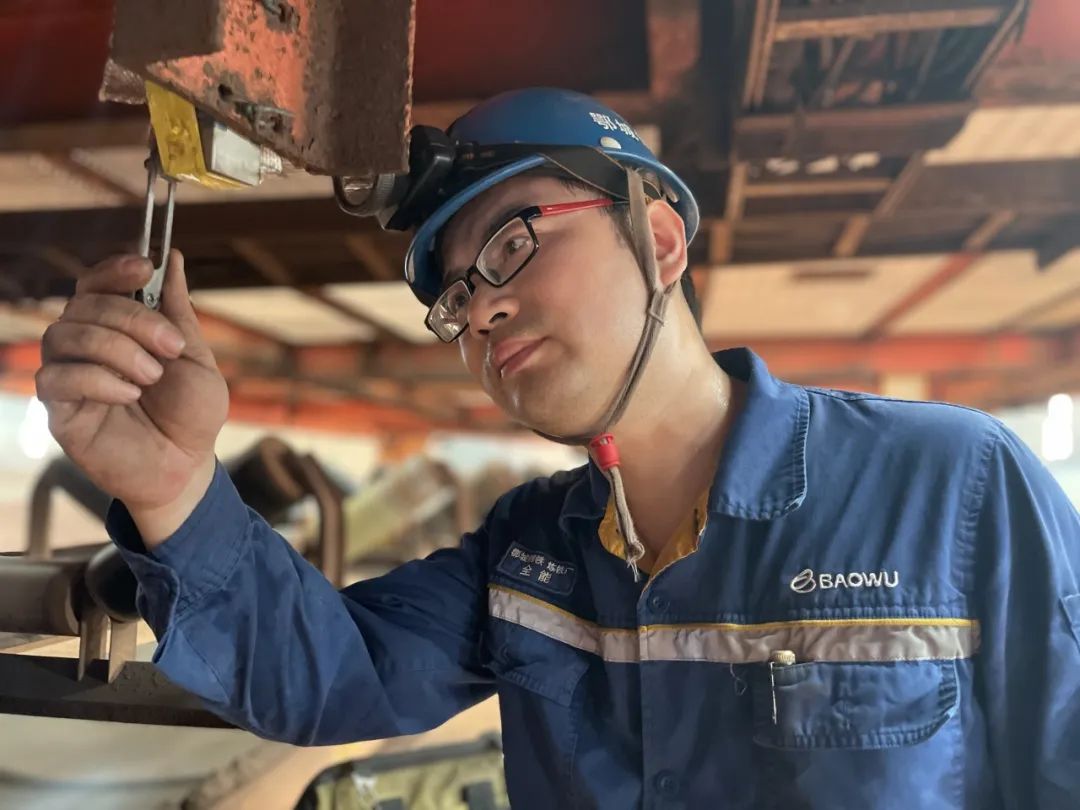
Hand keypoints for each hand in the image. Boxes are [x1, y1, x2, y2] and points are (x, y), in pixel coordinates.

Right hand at [37, 250, 228, 540]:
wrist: (188, 468)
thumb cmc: (192, 415)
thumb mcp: (196, 358)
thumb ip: (178, 312)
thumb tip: (173, 258)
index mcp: (119, 329)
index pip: (96, 284)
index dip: (114, 269)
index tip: (145, 267)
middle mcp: (87, 347)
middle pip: (83, 305)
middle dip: (132, 318)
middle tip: (170, 347)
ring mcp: (70, 377)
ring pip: (64, 334)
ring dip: (115, 348)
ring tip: (151, 377)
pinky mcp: (59, 411)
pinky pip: (56, 379)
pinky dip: (97, 380)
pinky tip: (129, 396)